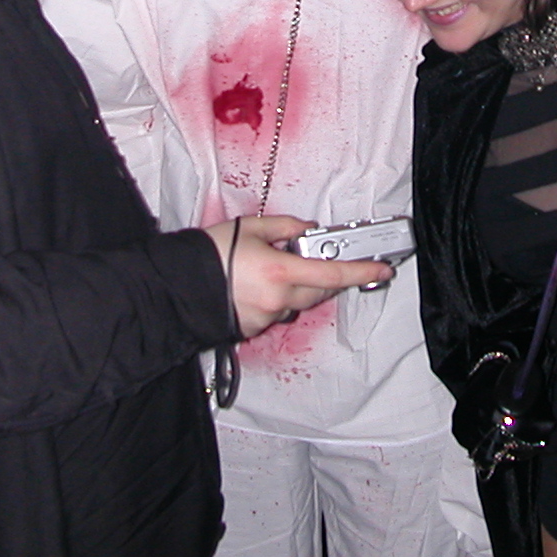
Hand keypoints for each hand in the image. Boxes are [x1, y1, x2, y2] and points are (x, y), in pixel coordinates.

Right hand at [205, 215, 391, 338]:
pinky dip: (275, 298)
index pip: (333, 274)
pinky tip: (254, 285)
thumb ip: (286, 227)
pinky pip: (276, 312)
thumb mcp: (249, 228)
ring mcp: (266, 318)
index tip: (382, 269)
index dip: (362, 271)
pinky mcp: (254, 329)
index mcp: (281, 272)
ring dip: (295, 286)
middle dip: (323, 274)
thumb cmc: (207, 256)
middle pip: (319, 290)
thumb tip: (307, 229)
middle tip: (313, 257)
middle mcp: (278, 300)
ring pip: (297, 302)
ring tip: (267, 268)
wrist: (174, 288)